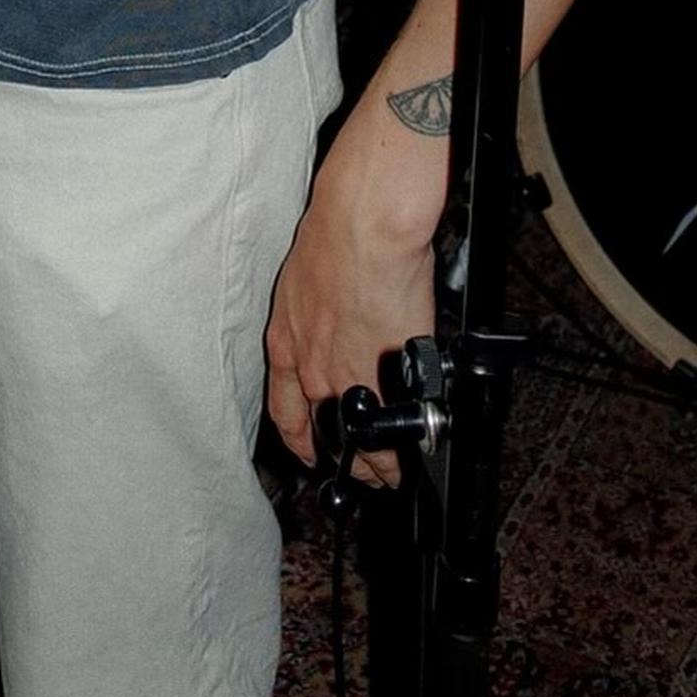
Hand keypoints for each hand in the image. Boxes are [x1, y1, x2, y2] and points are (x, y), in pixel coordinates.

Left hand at [264, 136, 441, 490]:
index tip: (308, 450)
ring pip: (359, 438)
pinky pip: (391, 431)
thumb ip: (319, 313)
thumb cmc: (338, 232)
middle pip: (322, 430)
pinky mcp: (383, 375)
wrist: (363, 222)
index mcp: (287, 339)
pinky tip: (413, 456)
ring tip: (390, 473)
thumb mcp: (306, 281)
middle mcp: (309, 365)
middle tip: (358, 472)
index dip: (299, 436)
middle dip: (342, 456)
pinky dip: (403, 451)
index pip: (284, 407)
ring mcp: (344, 375)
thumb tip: (338, 320)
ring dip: (376, 463)